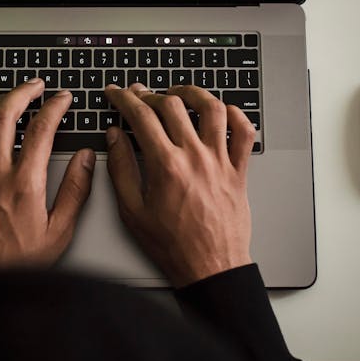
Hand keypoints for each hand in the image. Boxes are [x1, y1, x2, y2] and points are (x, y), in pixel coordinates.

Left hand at [0, 79, 95, 286]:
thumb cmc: (17, 266)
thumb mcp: (60, 232)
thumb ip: (76, 191)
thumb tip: (86, 160)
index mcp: (24, 183)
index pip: (42, 129)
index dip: (54, 106)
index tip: (62, 98)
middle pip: (4, 116)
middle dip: (21, 93)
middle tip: (33, 86)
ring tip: (2, 105)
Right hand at [104, 83, 255, 286]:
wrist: (210, 267)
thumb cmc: (172, 245)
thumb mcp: (132, 210)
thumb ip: (121, 168)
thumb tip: (114, 137)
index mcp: (165, 165)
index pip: (141, 116)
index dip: (124, 99)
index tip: (117, 93)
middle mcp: (194, 156)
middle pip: (172, 105)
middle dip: (151, 94)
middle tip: (140, 95)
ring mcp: (220, 161)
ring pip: (212, 108)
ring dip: (193, 93)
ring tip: (179, 93)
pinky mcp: (239, 170)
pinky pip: (245, 132)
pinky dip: (236, 115)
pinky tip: (221, 113)